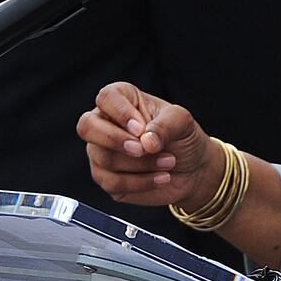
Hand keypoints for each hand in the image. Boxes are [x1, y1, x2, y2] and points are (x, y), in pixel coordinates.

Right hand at [78, 82, 219, 208]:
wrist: (192, 169)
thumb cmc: (182, 137)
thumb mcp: (182, 122)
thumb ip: (165, 125)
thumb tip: (146, 141)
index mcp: (122, 100)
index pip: (106, 98)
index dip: (120, 113)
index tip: (140, 128)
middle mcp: (105, 124)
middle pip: (87, 127)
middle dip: (114, 140)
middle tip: (142, 149)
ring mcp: (102, 152)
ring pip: (105, 159)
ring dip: (141, 164)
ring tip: (168, 162)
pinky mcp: (107, 179)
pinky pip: (113, 183)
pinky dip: (141, 182)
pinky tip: (161, 177)